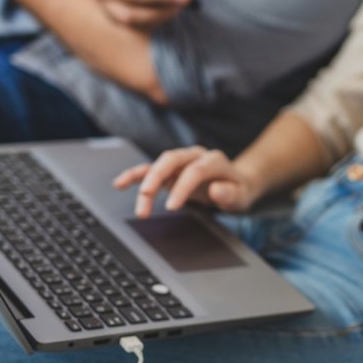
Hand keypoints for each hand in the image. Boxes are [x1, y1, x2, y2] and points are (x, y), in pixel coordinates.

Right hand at [113, 146, 260, 217]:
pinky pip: (150, 169)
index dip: (182, 187)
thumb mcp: (242, 195)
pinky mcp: (170, 170)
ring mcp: (181, 162)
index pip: (194, 171)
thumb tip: (216, 189)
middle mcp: (194, 156)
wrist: (235, 184)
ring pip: (158, 165)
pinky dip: (135, 175)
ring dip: (143, 180)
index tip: (171, 207)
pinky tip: (119, 183)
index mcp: (213, 160)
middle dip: (156, 176)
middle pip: (171, 160)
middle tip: (145, 195)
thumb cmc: (237, 190)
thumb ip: (230, 193)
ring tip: (131, 196)